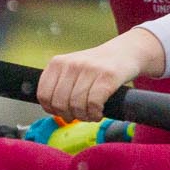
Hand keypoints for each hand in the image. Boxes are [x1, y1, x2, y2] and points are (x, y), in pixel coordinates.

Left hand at [38, 27, 164, 121]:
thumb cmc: (97, 67)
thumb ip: (60, 84)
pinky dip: (95, 114)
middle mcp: (71, 64)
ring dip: (83, 116)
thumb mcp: (72, 69)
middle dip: (68, 115)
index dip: (50, 109)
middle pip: (59, 102)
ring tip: (90, 116)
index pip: (43, 94)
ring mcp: (89, 69)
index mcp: (57, 63)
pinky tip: (99, 113)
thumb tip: (52, 110)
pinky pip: (93, 103)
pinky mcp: (108, 76)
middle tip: (78, 116)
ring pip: (76, 104)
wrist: (126, 52)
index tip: (60, 113)